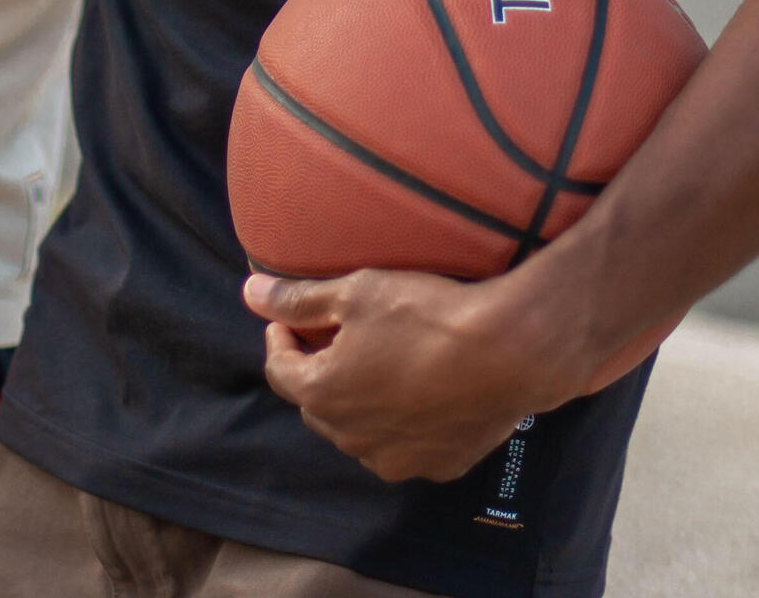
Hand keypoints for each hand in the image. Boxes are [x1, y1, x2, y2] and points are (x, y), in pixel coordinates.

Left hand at [246, 269, 587, 482]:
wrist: (509, 350)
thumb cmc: (426, 315)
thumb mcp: (356, 292)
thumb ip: (298, 298)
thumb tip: (250, 294)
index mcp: (323, 394)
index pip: (281, 369)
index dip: (281, 339)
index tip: (289, 319)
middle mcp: (351, 438)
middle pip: (320, 403)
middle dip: (321, 372)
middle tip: (338, 337)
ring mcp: (396, 458)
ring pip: (362, 431)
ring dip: (362, 403)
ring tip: (384, 364)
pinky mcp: (439, 465)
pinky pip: (408, 446)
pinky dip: (406, 423)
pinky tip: (424, 393)